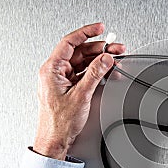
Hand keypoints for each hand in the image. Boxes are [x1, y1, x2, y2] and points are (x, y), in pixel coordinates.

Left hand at [33, 23, 125, 159]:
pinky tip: (108, 73)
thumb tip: (105, 59)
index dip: (86, 33)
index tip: (99, 28)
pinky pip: (85, 74)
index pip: (69, 42)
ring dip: (100, 61)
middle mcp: (56, 72)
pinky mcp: (69, 87)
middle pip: (80, 52)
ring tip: (115, 60)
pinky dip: (97, 72)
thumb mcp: (81, 95)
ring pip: (84, 63)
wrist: (56, 139)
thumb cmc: (59, 122)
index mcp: (52, 69)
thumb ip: (94, 74)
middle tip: (115, 48)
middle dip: (99, 49)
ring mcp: (63, 79)